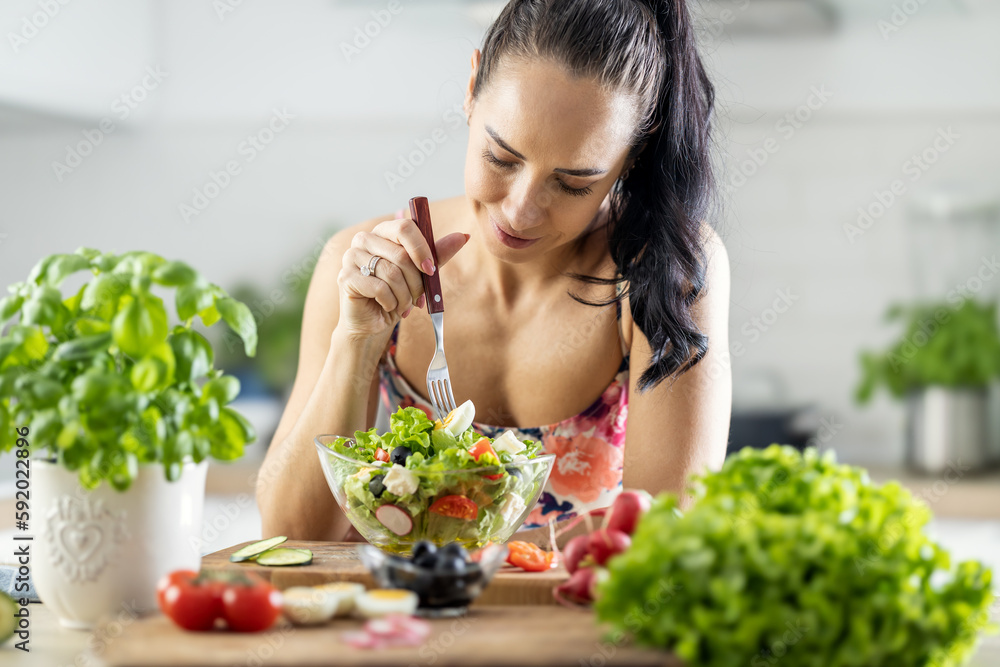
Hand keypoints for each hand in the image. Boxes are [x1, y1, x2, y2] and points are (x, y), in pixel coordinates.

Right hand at [336, 217, 468, 338]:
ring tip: (403, 304)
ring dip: (405, 296)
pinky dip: (391, 302)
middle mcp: (364, 239)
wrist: (373, 322)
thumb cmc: (396, 294)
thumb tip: (463, 236)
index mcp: (383, 232)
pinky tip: (388, 307)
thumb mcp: (421, 274)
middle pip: (400, 254)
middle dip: (416, 282)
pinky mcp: (345, 278)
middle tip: (418, 298)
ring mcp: (351, 257)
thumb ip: (437, 254)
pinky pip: (379, 288)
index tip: (431, 270)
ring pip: (391, 273)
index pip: (405, 227)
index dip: (422, 249)